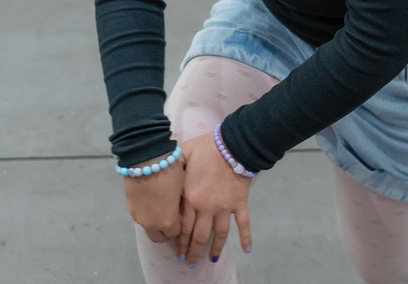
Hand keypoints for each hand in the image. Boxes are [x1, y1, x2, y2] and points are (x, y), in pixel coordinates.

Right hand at [125, 152, 185, 242]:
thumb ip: (179, 205)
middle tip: (170, 218)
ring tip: (160, 206)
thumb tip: (179, 209)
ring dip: (154, 223)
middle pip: (159, 238)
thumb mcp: (181, 188)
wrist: (145, 157)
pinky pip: (139, 216)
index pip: (175, 234)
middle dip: (165, 231)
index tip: (181, 216)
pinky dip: (145, 212)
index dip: (179, 225)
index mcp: (168, 221)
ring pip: (148, 228)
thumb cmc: (169, 171)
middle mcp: (151, 223)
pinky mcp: (129, 207)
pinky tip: (150, 198)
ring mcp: (138, 216)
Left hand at [175, 133, 252, 265]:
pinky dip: (246, 237)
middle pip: (199, 236)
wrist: (233, 144)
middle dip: (194, 252)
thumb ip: (172, 166)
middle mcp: (206, 207)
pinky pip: (243, 223)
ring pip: (219, 234)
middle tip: (190, 263)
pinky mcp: (239, 203)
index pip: (183, 227)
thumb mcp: (183, 153)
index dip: (180, 243)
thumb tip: (161, 169)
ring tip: (212, 260)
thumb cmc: (206, 147)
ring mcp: (224, 207)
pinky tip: (247, 250)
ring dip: (215, 249)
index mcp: (190, 197)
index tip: (178, 253)